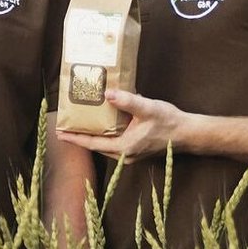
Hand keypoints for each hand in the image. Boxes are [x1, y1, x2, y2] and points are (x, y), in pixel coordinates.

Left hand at [56, 89, 187, 163]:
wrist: (188, 133)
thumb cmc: (168, 122)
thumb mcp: (147, 108)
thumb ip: (127, 102)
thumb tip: (107, 94)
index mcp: (124, 147)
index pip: (93, 144)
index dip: (75, 138)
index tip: (59, 133)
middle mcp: (124, 154)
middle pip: (96, 146)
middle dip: (80, 136)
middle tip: (65, 126)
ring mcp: (130, 153)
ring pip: (104, 144)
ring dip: (92, 135)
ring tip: (78, 123)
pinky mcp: (135, 148)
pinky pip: (113, 142)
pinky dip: (104, 133)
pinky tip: (101, 121)